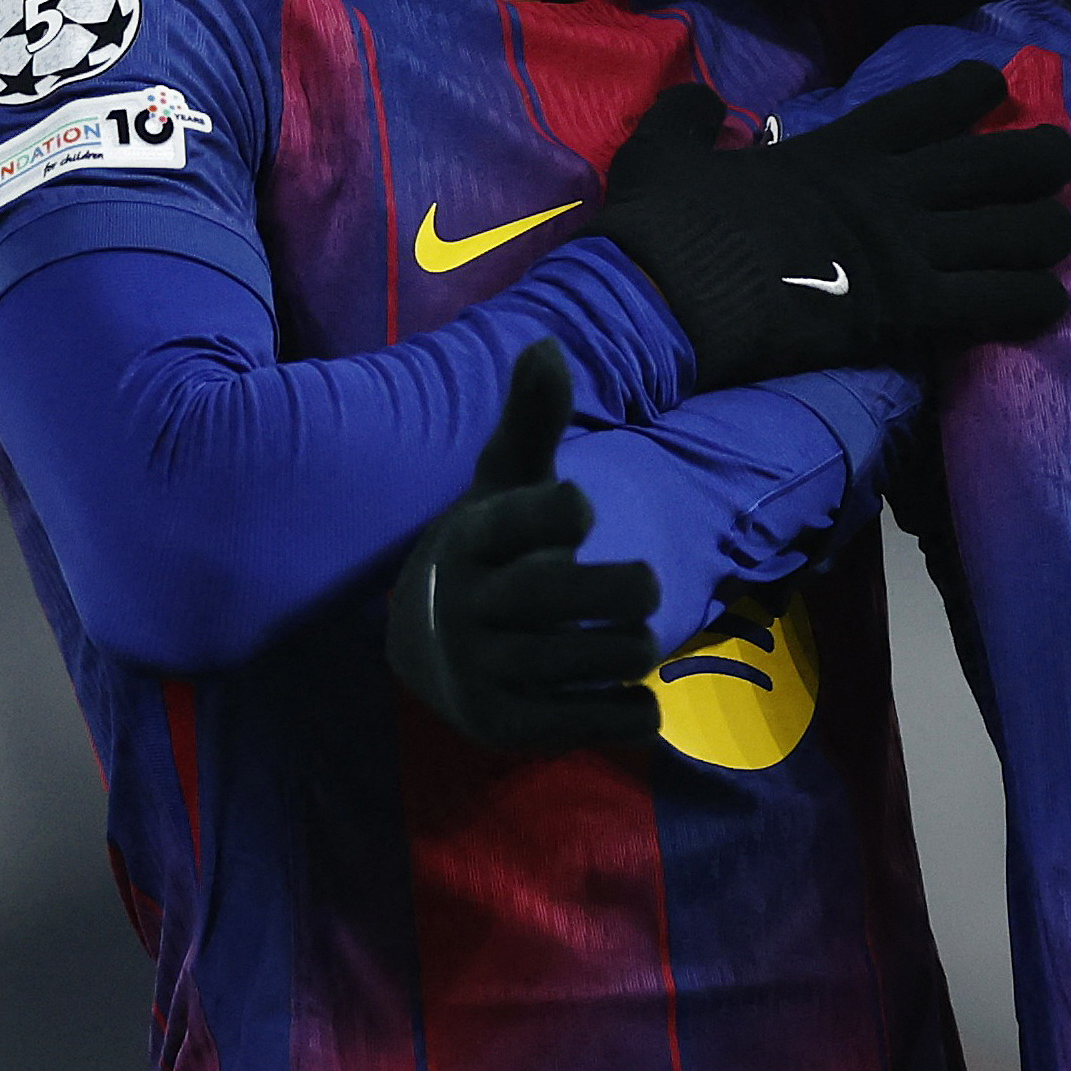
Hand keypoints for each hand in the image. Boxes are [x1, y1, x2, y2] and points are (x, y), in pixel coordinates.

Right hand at [387, 343, 661, 755]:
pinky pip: (596, 721)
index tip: (583, 508)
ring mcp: (481, 670)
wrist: (427, 643)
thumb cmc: (494, 550)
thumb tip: (548, 344)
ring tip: (629, 639)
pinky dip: (629, 709)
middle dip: (628, 587)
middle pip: (567, 594)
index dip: (562, 511)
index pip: (525, 516)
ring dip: (633, 647)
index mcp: (472, 539)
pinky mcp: (501, 726)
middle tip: (643, 586)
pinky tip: (627, 692)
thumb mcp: (508, 483)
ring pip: (598, 656)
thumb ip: (532, 421)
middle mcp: (467, 605)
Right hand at [590, 63, 1070, 390]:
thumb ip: (690, 118)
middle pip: (1002, 162)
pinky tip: (1048, 306)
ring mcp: (905, 248)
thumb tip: (702, 101)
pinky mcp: (908, 309)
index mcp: (841, 148)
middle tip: (1059, 165)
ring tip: (1054, 243)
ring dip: (1046, 236)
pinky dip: (1033, 304)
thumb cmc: (663, 227)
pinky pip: (997, 302)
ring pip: (1018, 232)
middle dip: (1044, 159)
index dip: (974, 88)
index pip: (930, 102)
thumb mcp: (664, 150)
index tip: (995, 86)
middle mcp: (889, 190)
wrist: (662, 300)